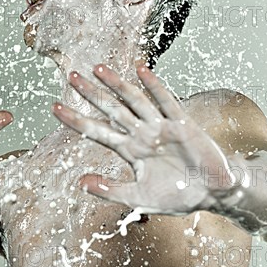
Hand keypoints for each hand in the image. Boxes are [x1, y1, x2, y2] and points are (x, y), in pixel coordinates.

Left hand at [52, 64, 233, 214]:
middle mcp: (141, 134)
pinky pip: (167, 102)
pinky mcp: (182, 125)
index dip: (76, 120)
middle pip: (111, 110)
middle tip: (72, 76)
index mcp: (129, 150)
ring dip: (117, 84)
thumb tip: (79, 183)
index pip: (96, 132)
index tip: (55, 107)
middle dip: (91, 94)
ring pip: (134, 101)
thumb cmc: (176, 195)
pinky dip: (154, 86)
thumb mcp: (138, 197)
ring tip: (98, 68)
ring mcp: (161, 127)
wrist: (211, 194)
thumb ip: (109, 190)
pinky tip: (141, 70)